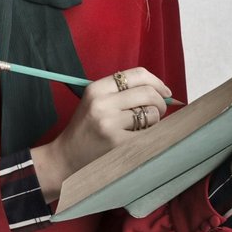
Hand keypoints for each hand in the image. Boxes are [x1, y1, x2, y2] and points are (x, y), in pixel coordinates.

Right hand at [32, 67, 170, 203]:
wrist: (66, 157)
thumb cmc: (87, 128)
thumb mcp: (96, 102)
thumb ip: (123, 93)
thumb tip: (164, 92)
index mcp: (97, 88)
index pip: (137, 74)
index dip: (157, 82)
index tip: (165, 92)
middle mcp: (102, 103)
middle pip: (148, 92)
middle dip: (161, 102)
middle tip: (159, 112)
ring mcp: (109, 123)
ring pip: (151, 113)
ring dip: (155, 121)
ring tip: (143, 127)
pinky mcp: (117, 143)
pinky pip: (148, 133)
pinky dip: (150, 135)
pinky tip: (140, 139)